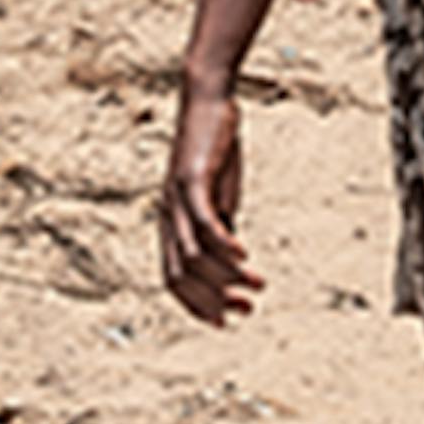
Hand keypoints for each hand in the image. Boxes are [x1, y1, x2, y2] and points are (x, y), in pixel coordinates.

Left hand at [157, 86, 258, 323]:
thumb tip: (233, 258)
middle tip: (246, 310)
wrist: (207, 102)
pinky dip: (224, 245)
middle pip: (180, 276)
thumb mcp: (220, 194)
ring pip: (193, 255)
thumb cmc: (214, 148)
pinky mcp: (192, 180)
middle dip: (212, 300)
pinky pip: (204, 223)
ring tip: (257, 286)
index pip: (173, 279)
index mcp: (170, 223)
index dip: (198, 305)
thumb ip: (221, 225)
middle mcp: (166, 216)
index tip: (227, 321)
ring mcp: (176, 199)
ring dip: (226, 277)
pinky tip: (245, 256)